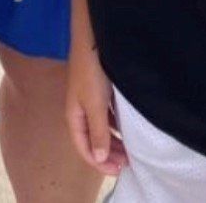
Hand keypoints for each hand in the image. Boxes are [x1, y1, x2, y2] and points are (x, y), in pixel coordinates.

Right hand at [65, 45, 125, 177]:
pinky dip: (117, 126)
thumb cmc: (92, 70)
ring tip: (131, 151)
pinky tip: (128, 129)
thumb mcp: (95, 104)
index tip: (118, 170)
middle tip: (128, 164)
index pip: (84, 148)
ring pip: (103, 127)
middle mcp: (81, 109)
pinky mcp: (101, 88)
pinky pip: (109, 115)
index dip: (99, 162)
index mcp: (74, 115)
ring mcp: (91, 98)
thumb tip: (99, 156)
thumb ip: (97, 131)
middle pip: (93, 139)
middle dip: (109, 154)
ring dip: (115, 141)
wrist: (94, 35)